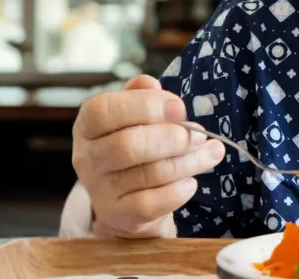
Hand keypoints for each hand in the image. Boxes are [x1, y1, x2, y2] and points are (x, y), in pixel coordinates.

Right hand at [72, 74, 224, 237]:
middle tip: (200, 134)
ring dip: (189, 161)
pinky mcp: (118, 215)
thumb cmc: (136, 144)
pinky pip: (152, 204)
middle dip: (173, 138)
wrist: (127, 199)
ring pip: (149, 173)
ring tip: (212, 152)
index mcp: (88, 125)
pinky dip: (178, 191)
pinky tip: (192, 182)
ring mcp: (100, 190)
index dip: (145, 106)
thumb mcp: (133, 114)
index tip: (179, 108)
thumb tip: (150, 83)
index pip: (105, 111)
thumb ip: (141, 95)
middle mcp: (87, 158)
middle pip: (129, 145)